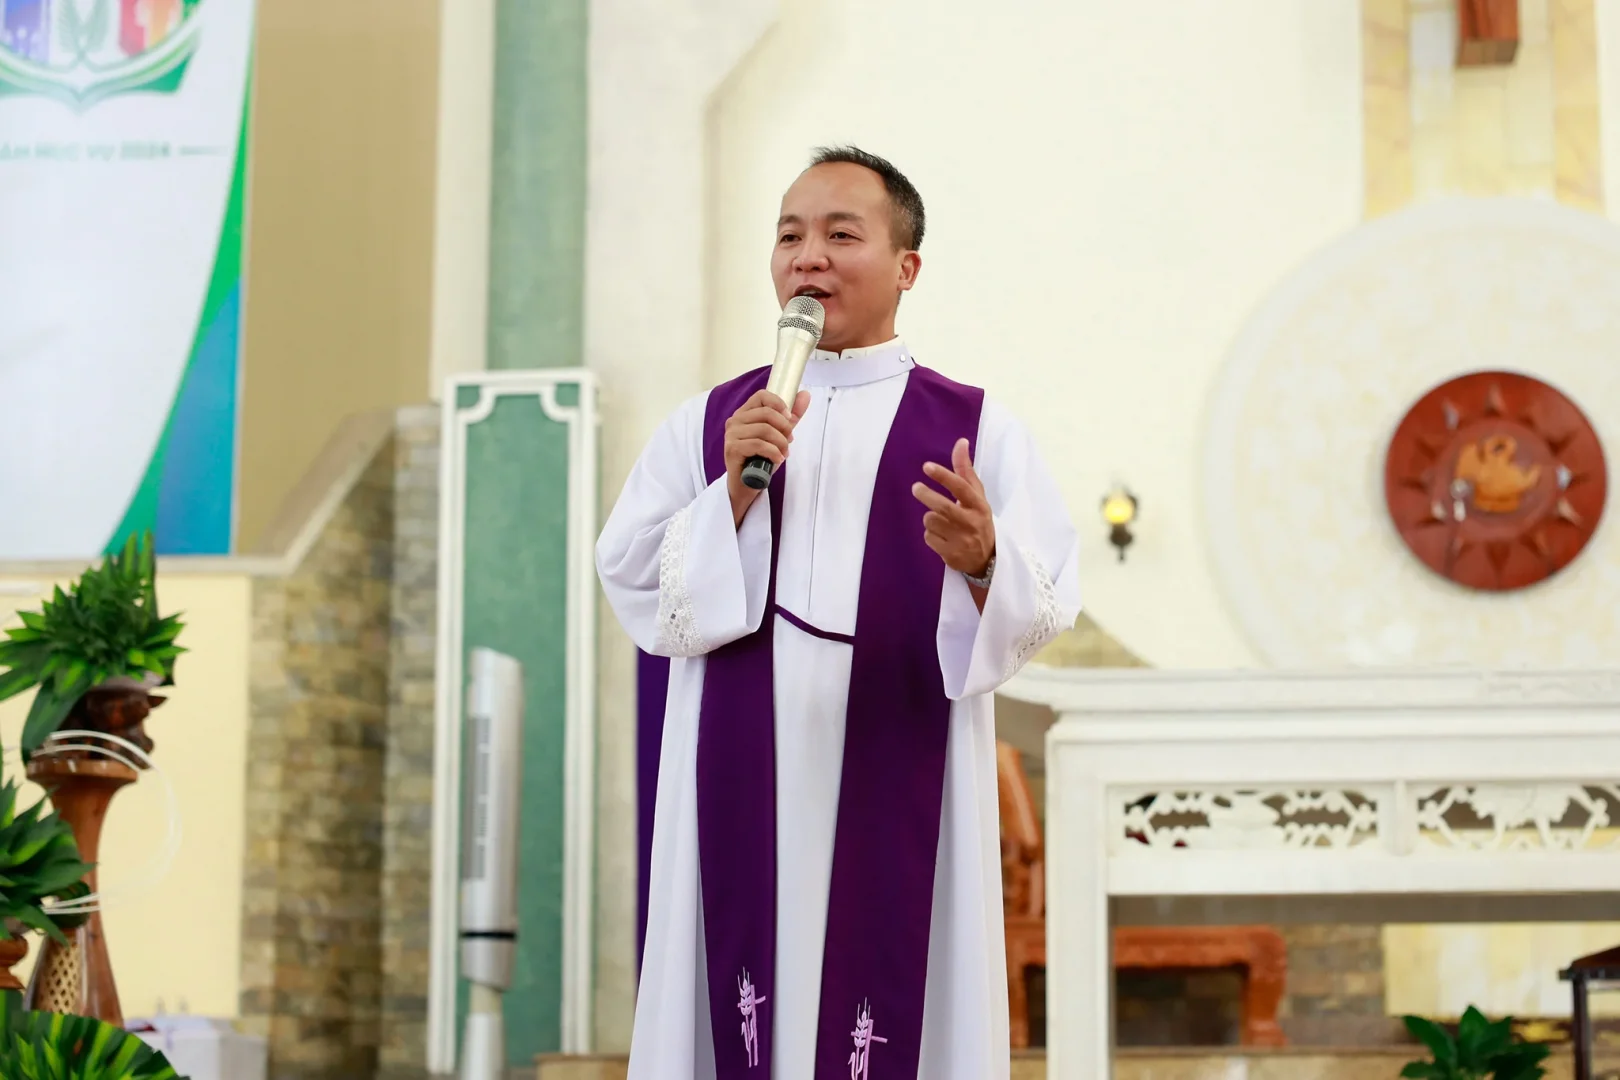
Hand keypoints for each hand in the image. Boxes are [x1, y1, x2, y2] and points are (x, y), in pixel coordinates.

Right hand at [725, 389, 810, 526]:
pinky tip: (777, 459)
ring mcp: (731, 435)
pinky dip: (773, 452)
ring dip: (780, 443)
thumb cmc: (761, 459)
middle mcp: (735, 421)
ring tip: (783, 453)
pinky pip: (758, 444)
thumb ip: (790, 417)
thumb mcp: (778, 436)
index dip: (779, 404)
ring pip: (764, 429)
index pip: (762, 396)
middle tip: (789, 441)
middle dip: (784, 428)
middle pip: (766, 413)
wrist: (747, 485)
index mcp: (744, 413)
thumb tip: (805, 395)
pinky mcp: (732, 449)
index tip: (789, 418)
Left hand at [912, 438, 994, 577]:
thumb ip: (966, 472)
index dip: (944, 476)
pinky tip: (941, 537)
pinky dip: (930, 535)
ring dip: (930, 518)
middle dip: (926, 495)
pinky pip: (929, 538)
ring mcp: (961, 540)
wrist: (986, 559)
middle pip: (943, 507)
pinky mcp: (951, 554)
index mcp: (980, 506)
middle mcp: (972, 522)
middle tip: (916, 488)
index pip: (961, 488)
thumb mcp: (977, 497)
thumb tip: (961, 442)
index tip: (927, 467)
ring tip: (939, 521)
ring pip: (932, 521)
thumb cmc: (978, 520)